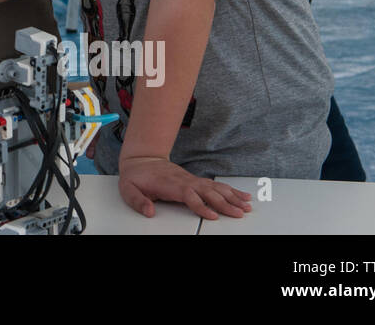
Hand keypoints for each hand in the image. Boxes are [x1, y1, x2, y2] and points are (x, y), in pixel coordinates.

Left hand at [117, 156, 251, 219]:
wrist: (141, 160)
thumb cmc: (135, 176)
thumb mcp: (127, 189)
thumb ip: (138, 201)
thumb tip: (149, 211)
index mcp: (170, 185)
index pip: (189, 196)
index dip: (201, 206)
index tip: (213, 216)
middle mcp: (184, 181)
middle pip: (208, 192)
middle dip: (225, 203)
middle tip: (239, 213)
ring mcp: (191, 180)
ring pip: (215, 188)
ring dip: (232, 197)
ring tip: (247, 206)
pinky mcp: (195, 181)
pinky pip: (215, 185)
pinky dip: (231, 190)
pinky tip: (242, 196)